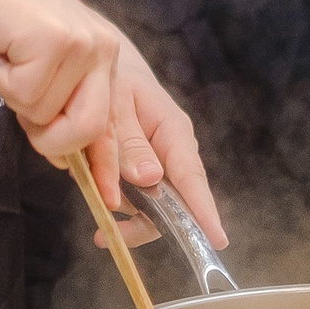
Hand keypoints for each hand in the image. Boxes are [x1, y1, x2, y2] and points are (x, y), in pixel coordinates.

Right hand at [0, 0, 120, 159]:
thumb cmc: (0, 24)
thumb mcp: (36, 73)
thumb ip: (58, 111)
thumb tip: (68, 161)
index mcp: (104, 60)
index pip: (116, 121)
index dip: (114, 164)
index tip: (114, 201)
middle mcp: (106, 51)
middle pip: (90, 130)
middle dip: (49, 134)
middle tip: (20, 94)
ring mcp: (85, 45)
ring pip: (51, 117)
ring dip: (18, 100)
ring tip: (10, 60)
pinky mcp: (58, 42)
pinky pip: (27, 96)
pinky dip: (3, 81)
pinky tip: (2, 48)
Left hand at [80, 37, 227, 251]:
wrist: (100, 68)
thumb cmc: (111, 79)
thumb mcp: (115, 104)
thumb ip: (127, 143)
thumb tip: (152, 180)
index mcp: (173, 131)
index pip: (192, 177)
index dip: (203, 211)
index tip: (216, 240)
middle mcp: (172, 151)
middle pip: (174, 202)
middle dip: (145, 221)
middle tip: (111, 232)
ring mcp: (157, 163)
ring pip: (151, 203)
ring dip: (124, 207)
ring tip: (93, 190)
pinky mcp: (140, 170)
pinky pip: (135, 196)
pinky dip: (114, 199)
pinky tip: (94, 189)